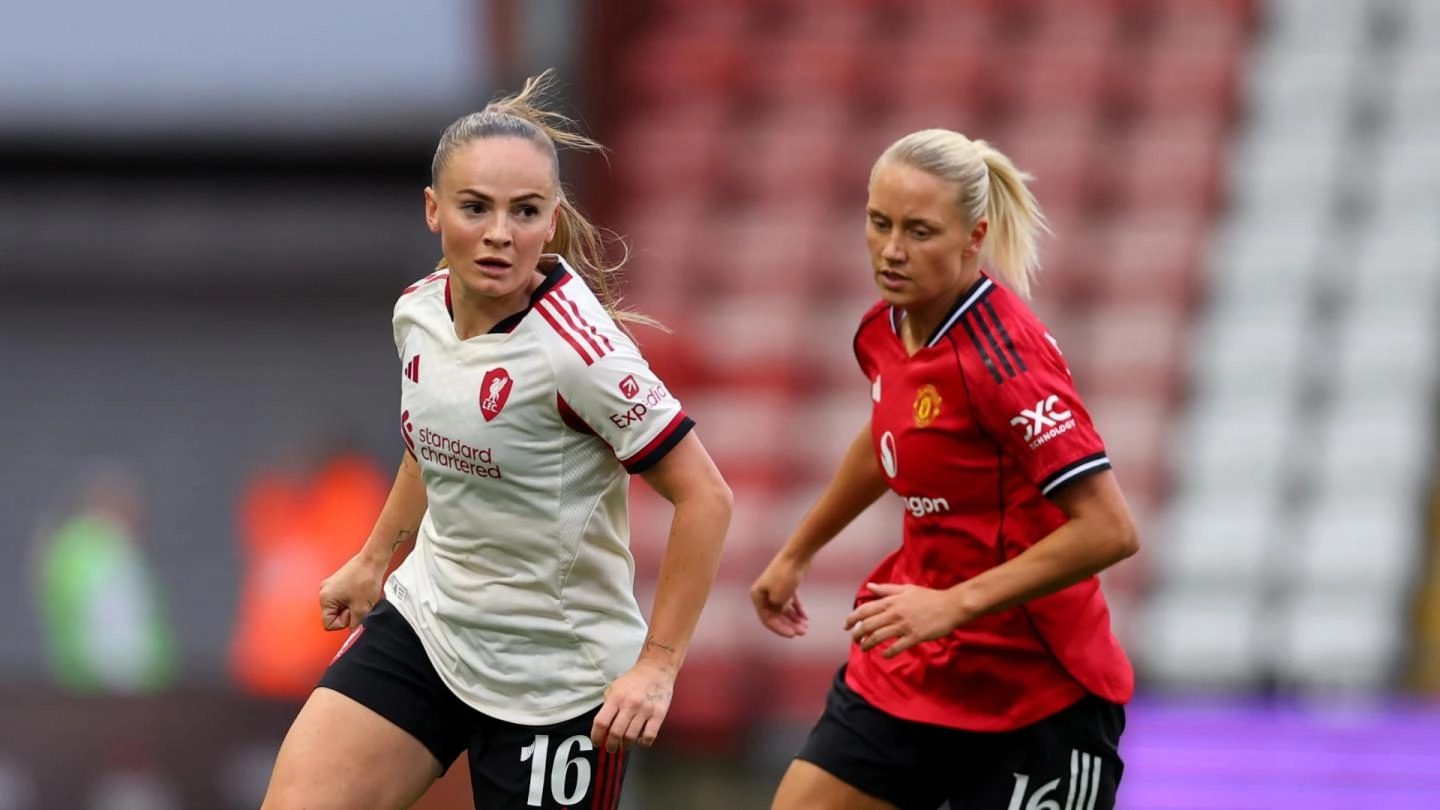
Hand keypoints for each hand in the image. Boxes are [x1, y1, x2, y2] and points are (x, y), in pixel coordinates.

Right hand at [319, 552, 387, 630]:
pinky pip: (344, 598)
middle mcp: (324, 591)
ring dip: (352, 606)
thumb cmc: (366, 578)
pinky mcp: (339, 582)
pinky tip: (361, 592)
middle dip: (348, 613)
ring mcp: (331, 585)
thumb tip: (353, 630)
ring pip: (340, 607)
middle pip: (334, 615)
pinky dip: (353, 599)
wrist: (373, 560)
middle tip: (358, 604)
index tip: (353, 612)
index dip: (343, 622)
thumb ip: (355, 623)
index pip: (329, 624)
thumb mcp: (361, 608)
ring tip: (361, 597)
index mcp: (325, 599)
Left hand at [590, 660, 675, 752]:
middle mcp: (630, 704)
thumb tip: (602, 727)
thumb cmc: (634, 680)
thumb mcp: (614, 688)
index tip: (596, 742)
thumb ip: (608, 706)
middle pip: (616, 733)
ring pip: (631, 737)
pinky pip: (649, 736)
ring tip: (625, 744)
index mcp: (616, 698)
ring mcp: (645, 710)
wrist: (656, 668)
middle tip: (611, 748)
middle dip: (611, 745)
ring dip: (626, 745)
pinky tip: (640, 739)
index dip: (596, 736)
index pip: (601, 722)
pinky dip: (643, 742)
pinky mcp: (658, 714)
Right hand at [750, 554, 809, 637]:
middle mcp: (764, 593)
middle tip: (803, 632)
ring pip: (784, 609)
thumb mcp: (779, 598)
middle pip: (776, 615)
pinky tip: (805, 617)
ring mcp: (776, 589)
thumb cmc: (785, 575)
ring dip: (794, 619)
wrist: (797, 555)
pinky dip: (798, 609)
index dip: (780, 629)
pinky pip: (791, 601)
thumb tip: (780, 615)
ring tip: (805, 627)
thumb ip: (778, 611)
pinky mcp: (786, 585)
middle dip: (789, 625)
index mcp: (757, 596)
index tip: (793, 635)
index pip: (767, 619)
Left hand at [844, 582, 964, 657]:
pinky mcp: (914, 637)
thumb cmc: (928, 597)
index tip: (846, 625)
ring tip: (864, 648)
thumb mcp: (906, 589)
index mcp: (892, 601)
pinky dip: (887, 652)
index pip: (865, 610)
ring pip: (878, 637)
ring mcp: (904, 625)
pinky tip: (884, 654)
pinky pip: (896, 647)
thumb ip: (886, 589)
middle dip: (857, 634)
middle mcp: (894, 613)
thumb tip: (869, 587)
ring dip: (868, 644)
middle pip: (868, 625)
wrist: (950, 606)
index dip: (852, 618)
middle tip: (854, 639)